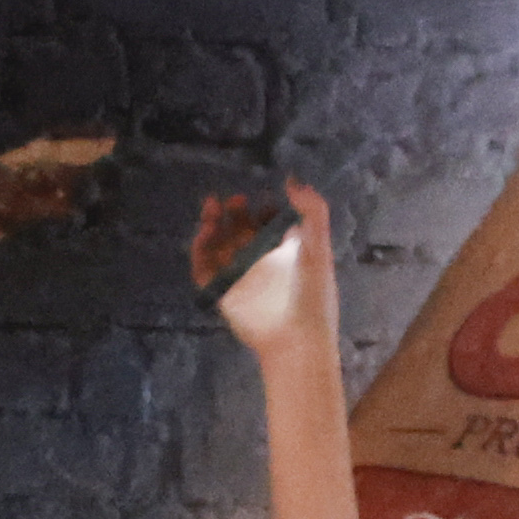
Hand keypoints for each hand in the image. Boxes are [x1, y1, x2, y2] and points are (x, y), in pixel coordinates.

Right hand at [201, 180, 336, 360]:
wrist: (296, 337)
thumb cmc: (311, 293)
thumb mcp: (318, 247)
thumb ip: (312, 211)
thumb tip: (294, 182)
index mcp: (286, 254)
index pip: (270, 227)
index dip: (266, 211)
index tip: (266, 202)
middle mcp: (261, 264)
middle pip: (240, 231)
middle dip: (234, 212)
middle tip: (235, 200)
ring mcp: (240, 278)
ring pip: (219, 246)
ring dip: (212, 225)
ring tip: (212, 208)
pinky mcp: (222, 293)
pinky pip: (204, 268)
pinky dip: (200, 250)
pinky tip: (204, 233)